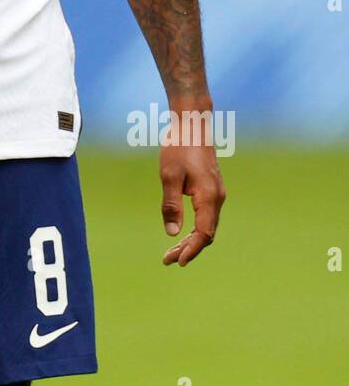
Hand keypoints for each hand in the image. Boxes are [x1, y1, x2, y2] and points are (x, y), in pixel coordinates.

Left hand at [159, 103, 225, 266]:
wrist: (193, 124)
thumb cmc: (179, 147)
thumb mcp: (169, 176)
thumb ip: (171, 205)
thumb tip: (172, 233)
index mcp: (209, 197)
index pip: (203, 233)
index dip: (191, 250)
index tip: (177, 261)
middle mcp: (217, 198)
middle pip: (206, 233)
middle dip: (188, 249)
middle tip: (167, 259)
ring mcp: (216, 194)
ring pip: (207, 226)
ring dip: (191, 240)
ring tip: (171, 251)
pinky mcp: (212, 189)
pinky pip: (206, 216)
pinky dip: (195, 229)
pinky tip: (182, 233)